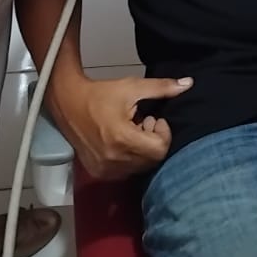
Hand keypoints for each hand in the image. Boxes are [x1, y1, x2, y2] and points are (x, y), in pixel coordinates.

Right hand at [50, 75, 190, 180]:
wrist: (67, 103)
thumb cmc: (101, 94)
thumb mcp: (132, 87)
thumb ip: (161, 88)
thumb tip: (188, 84)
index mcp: (123, 139)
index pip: (160, 149)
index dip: (162, 133)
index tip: (152, 118)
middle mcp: (115, 159)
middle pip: (152, 159)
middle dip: (152, 140)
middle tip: (141, 123)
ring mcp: (106, 169)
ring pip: (140, 167)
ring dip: (142, 150)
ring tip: (130, 131)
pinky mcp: (99, 173)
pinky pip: (126, 171)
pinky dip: (129, 159)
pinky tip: (120, 142)